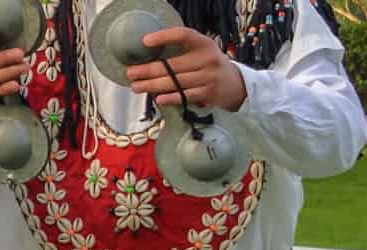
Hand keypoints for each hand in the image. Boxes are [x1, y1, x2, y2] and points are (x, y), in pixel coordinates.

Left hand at [126, 27, 245, 110]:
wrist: (235, 85)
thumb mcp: (202, 53)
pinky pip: (184, 96)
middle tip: (131, 73)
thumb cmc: (209, 66)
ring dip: (152, 86)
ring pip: (175, 82)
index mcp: (205, 44)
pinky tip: (157, 98)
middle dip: (148, 70)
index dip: (164, 37)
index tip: (145, 41)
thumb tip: (147, 57)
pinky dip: (170, 97)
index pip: (184, 35)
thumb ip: (182, 52)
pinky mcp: (208, 93)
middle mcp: (208, 58)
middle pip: (173, 65)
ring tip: (136, 87)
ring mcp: (209, 77)